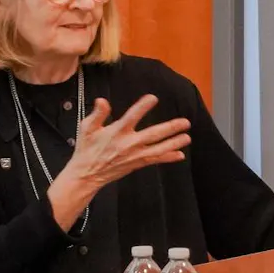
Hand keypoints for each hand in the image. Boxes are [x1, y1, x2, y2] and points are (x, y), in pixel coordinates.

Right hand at [47, 95, 190, 229]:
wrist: (87, 174)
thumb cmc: (87, 148)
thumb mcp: (86, 128)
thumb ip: (97, 114)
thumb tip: (102, 100)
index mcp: (117, 132)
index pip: (132, 116)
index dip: (142, 107)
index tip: (153, 98)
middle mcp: (129, 144)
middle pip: (153, 135)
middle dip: (170, 128)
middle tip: (185, 122)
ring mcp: (135, 155)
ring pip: (158, 149)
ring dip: (174, 143)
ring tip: (187, 137)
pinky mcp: (137, 164)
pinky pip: (155, 160)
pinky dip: (168, 158)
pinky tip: (180, 155)